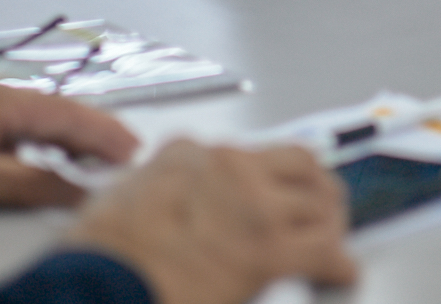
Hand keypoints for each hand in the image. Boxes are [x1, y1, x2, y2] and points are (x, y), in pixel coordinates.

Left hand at [0, 80, 138, 213]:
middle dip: (90, 138)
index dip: (105, 134)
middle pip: (55, 118)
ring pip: (32, 130)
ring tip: (88, 170)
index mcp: (1, 100)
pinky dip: (34, 155)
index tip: (133, 151)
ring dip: (62, 148)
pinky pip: (10, 140)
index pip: (69, 115)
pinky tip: (36, 173)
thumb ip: (27, 183)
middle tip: (121, 161)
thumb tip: (72, 190)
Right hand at [64, 142, 356, 303]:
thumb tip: (156, 196)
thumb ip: (150, 187)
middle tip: (322, 205)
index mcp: (191, 153)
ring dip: (330, 225)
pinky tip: (340, 273)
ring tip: (331, 240)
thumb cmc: (99, 255)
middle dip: (316, 185)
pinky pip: (326, 251)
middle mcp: (230, 167)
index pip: (246, 153)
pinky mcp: (271, 249)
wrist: (99, 286)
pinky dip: (339, 264)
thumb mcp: (117, 198)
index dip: (262, 178)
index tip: (266, 192)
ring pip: (319, 203)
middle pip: (300, 163)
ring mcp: (255, 205)